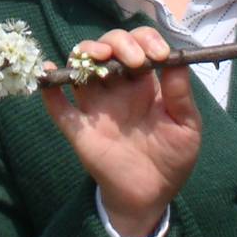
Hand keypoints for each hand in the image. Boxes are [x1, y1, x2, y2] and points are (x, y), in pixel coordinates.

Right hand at [41, 26, 201, 236]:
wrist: (151, 196)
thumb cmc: (171, 158)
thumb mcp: (187, 126)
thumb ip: (181, 94)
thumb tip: (177, 59)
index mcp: (145, 82)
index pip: (139, 45)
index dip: (146, 40)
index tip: (159, 54)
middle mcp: (117, 86)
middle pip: (108, 47)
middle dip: (118, 42)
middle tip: (134, 60)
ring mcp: (96, 105)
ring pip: (80, 65)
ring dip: (85, 53)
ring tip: (100, 57)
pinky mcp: (79, 128)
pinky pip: (58, 106)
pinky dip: (49, 87)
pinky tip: (49, 73)